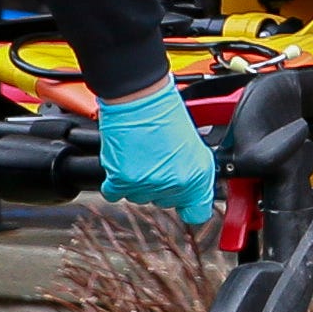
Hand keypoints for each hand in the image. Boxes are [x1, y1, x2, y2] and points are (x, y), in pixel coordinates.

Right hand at [94, 81, 219, 229]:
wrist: (140, 98)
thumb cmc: (167, 115)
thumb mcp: (196, 146)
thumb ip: (197, 175)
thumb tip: (193, 193)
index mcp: (197, 177)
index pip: (196, 213)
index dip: (191, 206)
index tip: (187, 202)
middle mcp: (174, 185)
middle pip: (166, 202)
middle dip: (164, 185)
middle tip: (160, 160)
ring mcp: (147, 185)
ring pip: (141, 198)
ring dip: (140, 182)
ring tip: (143, 155)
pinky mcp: (121, 181)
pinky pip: (116, 194)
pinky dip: (117, 182)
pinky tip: (126, 162)